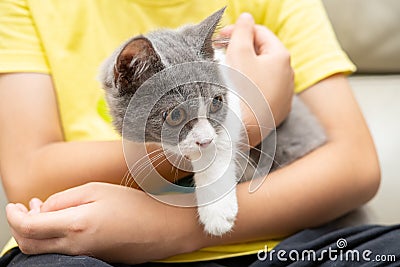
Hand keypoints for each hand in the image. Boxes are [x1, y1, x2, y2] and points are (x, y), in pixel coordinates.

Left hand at [6, 182, 197, 263]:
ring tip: (41, 212)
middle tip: (23, 208)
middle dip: (19, 227)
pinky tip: (61, 223)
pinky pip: (61, 252)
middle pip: (30, 245)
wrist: (163, 229)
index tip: (13, 205)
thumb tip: (44, 208)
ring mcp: (84, 256)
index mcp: (76, 225)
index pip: (29, 227)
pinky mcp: (93, 259)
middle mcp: (75, 246)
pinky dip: (51, 239)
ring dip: (34, 234)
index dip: (15, 216)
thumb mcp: (98, 190)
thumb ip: (65, 199)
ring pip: (44, 251)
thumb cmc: (135, 205)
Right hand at [220, 13, 293, 144]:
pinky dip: (253, 87)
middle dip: (243, 50)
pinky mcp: (278, 111)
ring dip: (247, 69)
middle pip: (264, 53)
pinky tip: (240, 92)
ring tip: (229, 74)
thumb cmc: (240, 90)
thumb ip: (242, 31)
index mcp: (282, 57)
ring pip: (264, 73)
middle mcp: (289, 75)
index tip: (221, 38)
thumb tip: (246, 18)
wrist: (242, 129)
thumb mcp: (238, 53)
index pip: (260, 33)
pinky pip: (265, 92)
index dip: (239, 31)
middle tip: (222, 54)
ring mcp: (285, 95)